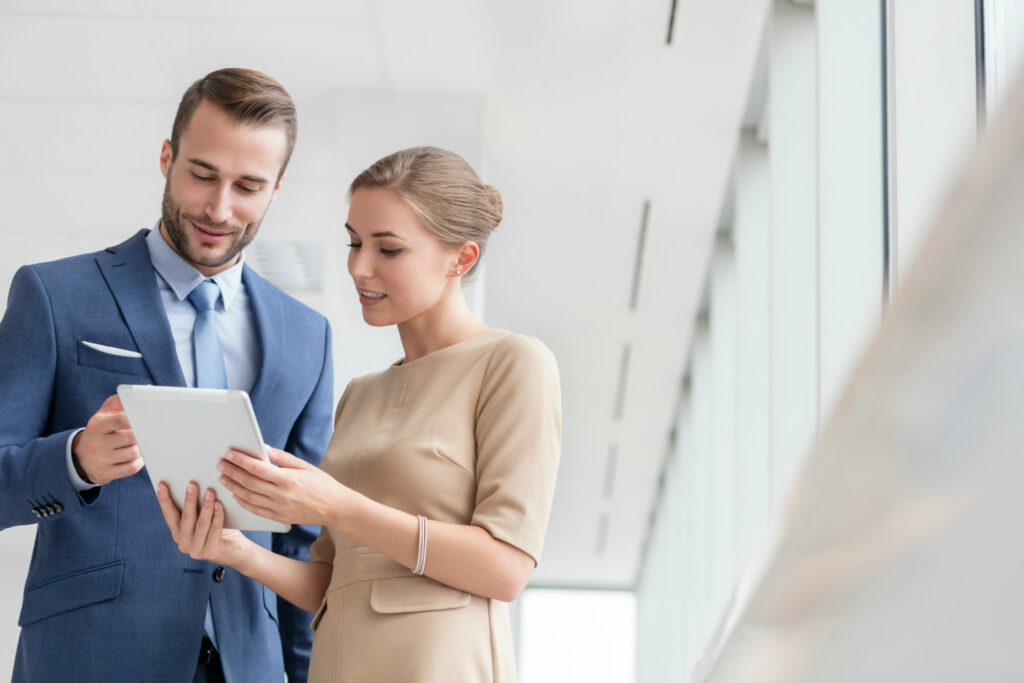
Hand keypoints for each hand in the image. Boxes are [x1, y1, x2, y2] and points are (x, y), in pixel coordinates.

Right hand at [72, 394, 142, 484]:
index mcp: (97, 424)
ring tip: (140, 443)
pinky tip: (137, 456)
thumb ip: (123, 400)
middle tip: (147, 432)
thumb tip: (147, 388)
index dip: (137, 419)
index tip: (147, 419)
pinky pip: (131, 468)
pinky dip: (138, 461)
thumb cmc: (102, 430)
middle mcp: (96, 442)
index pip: (121, 420)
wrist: (82, 456)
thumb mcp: (106, 412)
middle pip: (131, 438)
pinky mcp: (104, 474)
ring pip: (133, 453)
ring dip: (141, 448)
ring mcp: (99, 460)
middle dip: (142, 435)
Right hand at [157, 481, 252, 567]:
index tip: (162, 484)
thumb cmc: (221, 531)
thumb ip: (197, 508)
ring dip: (206, 506)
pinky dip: (217, 516)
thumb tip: (195, 485)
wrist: (237, 552)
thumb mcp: (205, 519)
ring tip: (210, 491)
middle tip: (192, 484)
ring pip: (201, 524)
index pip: (169, 515)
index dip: (164, 500)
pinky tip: (219, 504)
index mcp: (179, 534)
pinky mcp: (210, 552)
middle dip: (189, 500)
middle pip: (185, 518)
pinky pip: (214, 530)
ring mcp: (196, 550)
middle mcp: (184, 543)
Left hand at [217, 447, 350, 526]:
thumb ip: (282, 458)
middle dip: (232, 472)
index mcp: (288, 479)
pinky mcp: (279, 518)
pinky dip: (243, 502)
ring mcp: (279, 508)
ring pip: (249, 497)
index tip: (229, 454)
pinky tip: (236, 495)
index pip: (257, 468)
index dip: (241, 460)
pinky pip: (256, 510)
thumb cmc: (322, 484)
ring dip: (233, 487)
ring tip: (224, 478)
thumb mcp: (305, 466)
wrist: (335, 508)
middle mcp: (282, 495)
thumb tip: (263, 449)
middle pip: (249, 482)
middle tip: (221, 464)